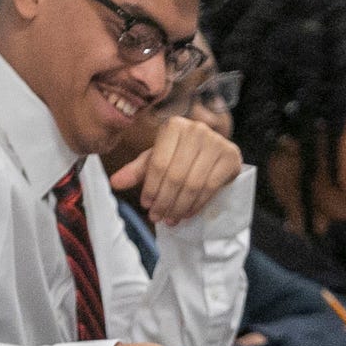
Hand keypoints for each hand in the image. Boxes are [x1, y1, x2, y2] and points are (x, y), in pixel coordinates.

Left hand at [109, 115, 242, 227]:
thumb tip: (115, 183)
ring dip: (179, 206)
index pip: (158, 163)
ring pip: (193, 183)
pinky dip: (196, 204)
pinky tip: (186, 214)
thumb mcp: (157, 160)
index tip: (146, 205)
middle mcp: (197, 129)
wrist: (214, 154)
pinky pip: (211, 187)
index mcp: (174, 126)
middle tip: (157, 217)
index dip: (150, 187)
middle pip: (176, 175)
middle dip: (164, 201)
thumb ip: (137, 171)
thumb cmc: (180, 156)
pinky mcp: (231, 156)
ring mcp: (217, 141)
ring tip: (170, 219)